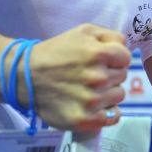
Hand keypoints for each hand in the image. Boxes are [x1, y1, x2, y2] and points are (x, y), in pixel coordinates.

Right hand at [13, 24, 130, 131]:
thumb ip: (111, 36)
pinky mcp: (84, 119)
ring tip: (90, 89)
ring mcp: (92, 100)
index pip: (126, 58)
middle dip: (110, 74)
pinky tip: (94, 106)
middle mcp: (98, 77)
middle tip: (91, 74)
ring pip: (119, 96)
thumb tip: (126, 48)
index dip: (115, 58)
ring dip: (108, 92)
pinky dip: (106, 112)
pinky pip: (113, 117)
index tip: (103, 61)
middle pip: (122, 76)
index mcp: (99, 54)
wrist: (25, 76)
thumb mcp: (84, 31)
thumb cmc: (57, 52)